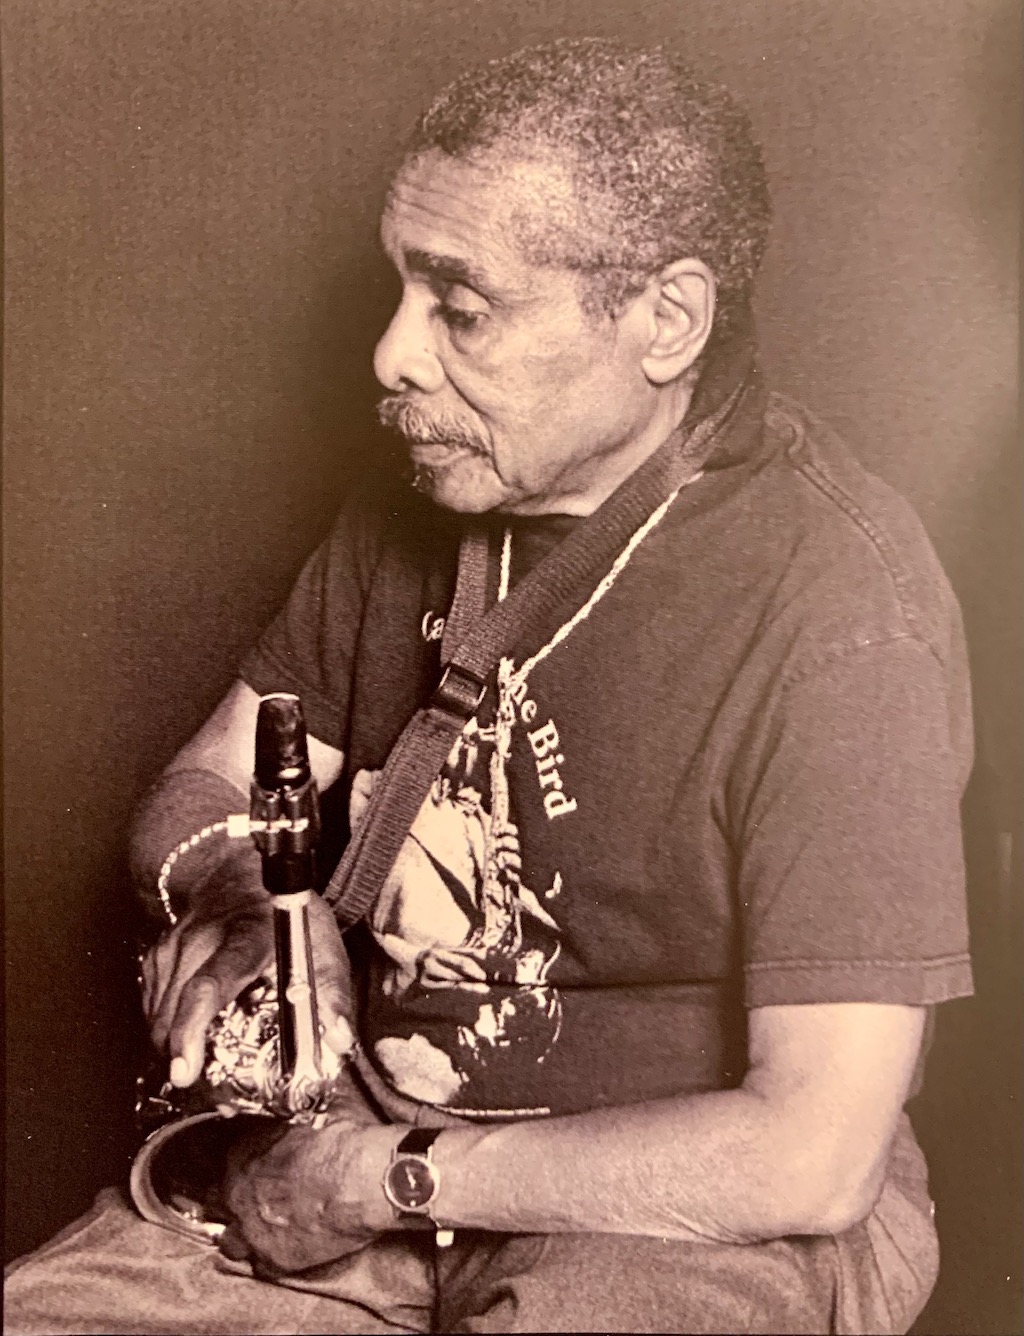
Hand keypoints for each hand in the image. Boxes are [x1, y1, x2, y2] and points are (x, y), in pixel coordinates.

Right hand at [141, 888, 354, 1086]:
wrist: (235, 872)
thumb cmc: (282, 911)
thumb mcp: (321, 941)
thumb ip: (332, 992)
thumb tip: (338, 1040)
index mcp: (243, 937)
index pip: (208, 986)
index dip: (192, 1030)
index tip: (186, 1069)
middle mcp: (198, 941)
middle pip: (172, 1012)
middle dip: (183, 1059)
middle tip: (210, 1091)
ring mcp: (171, 949)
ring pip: (156, 1018)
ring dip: (173, 1051)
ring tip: (204, 1068)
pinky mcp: (155, 960)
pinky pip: (151, 1010)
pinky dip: (166, 1033)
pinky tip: (190, 1040)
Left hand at [219, 1100, 404, 1272]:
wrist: (362, 1181)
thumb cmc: (342, 1143)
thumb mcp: (312, 1117)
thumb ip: (291, 1126)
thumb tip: (299, 1116)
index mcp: (244, 1153)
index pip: (227, 1159)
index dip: (244, 1163)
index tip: (258, 1165)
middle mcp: (238, 1193)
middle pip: (217, 1199)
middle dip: (234, 1198)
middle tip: (257, 1197)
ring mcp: (252, 1230)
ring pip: (229, 1239)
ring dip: (242, 1233)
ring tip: (263, 1228)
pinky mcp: (274, 1260)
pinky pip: (259, 1264)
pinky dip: (269, 1257)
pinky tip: (286, 1247)